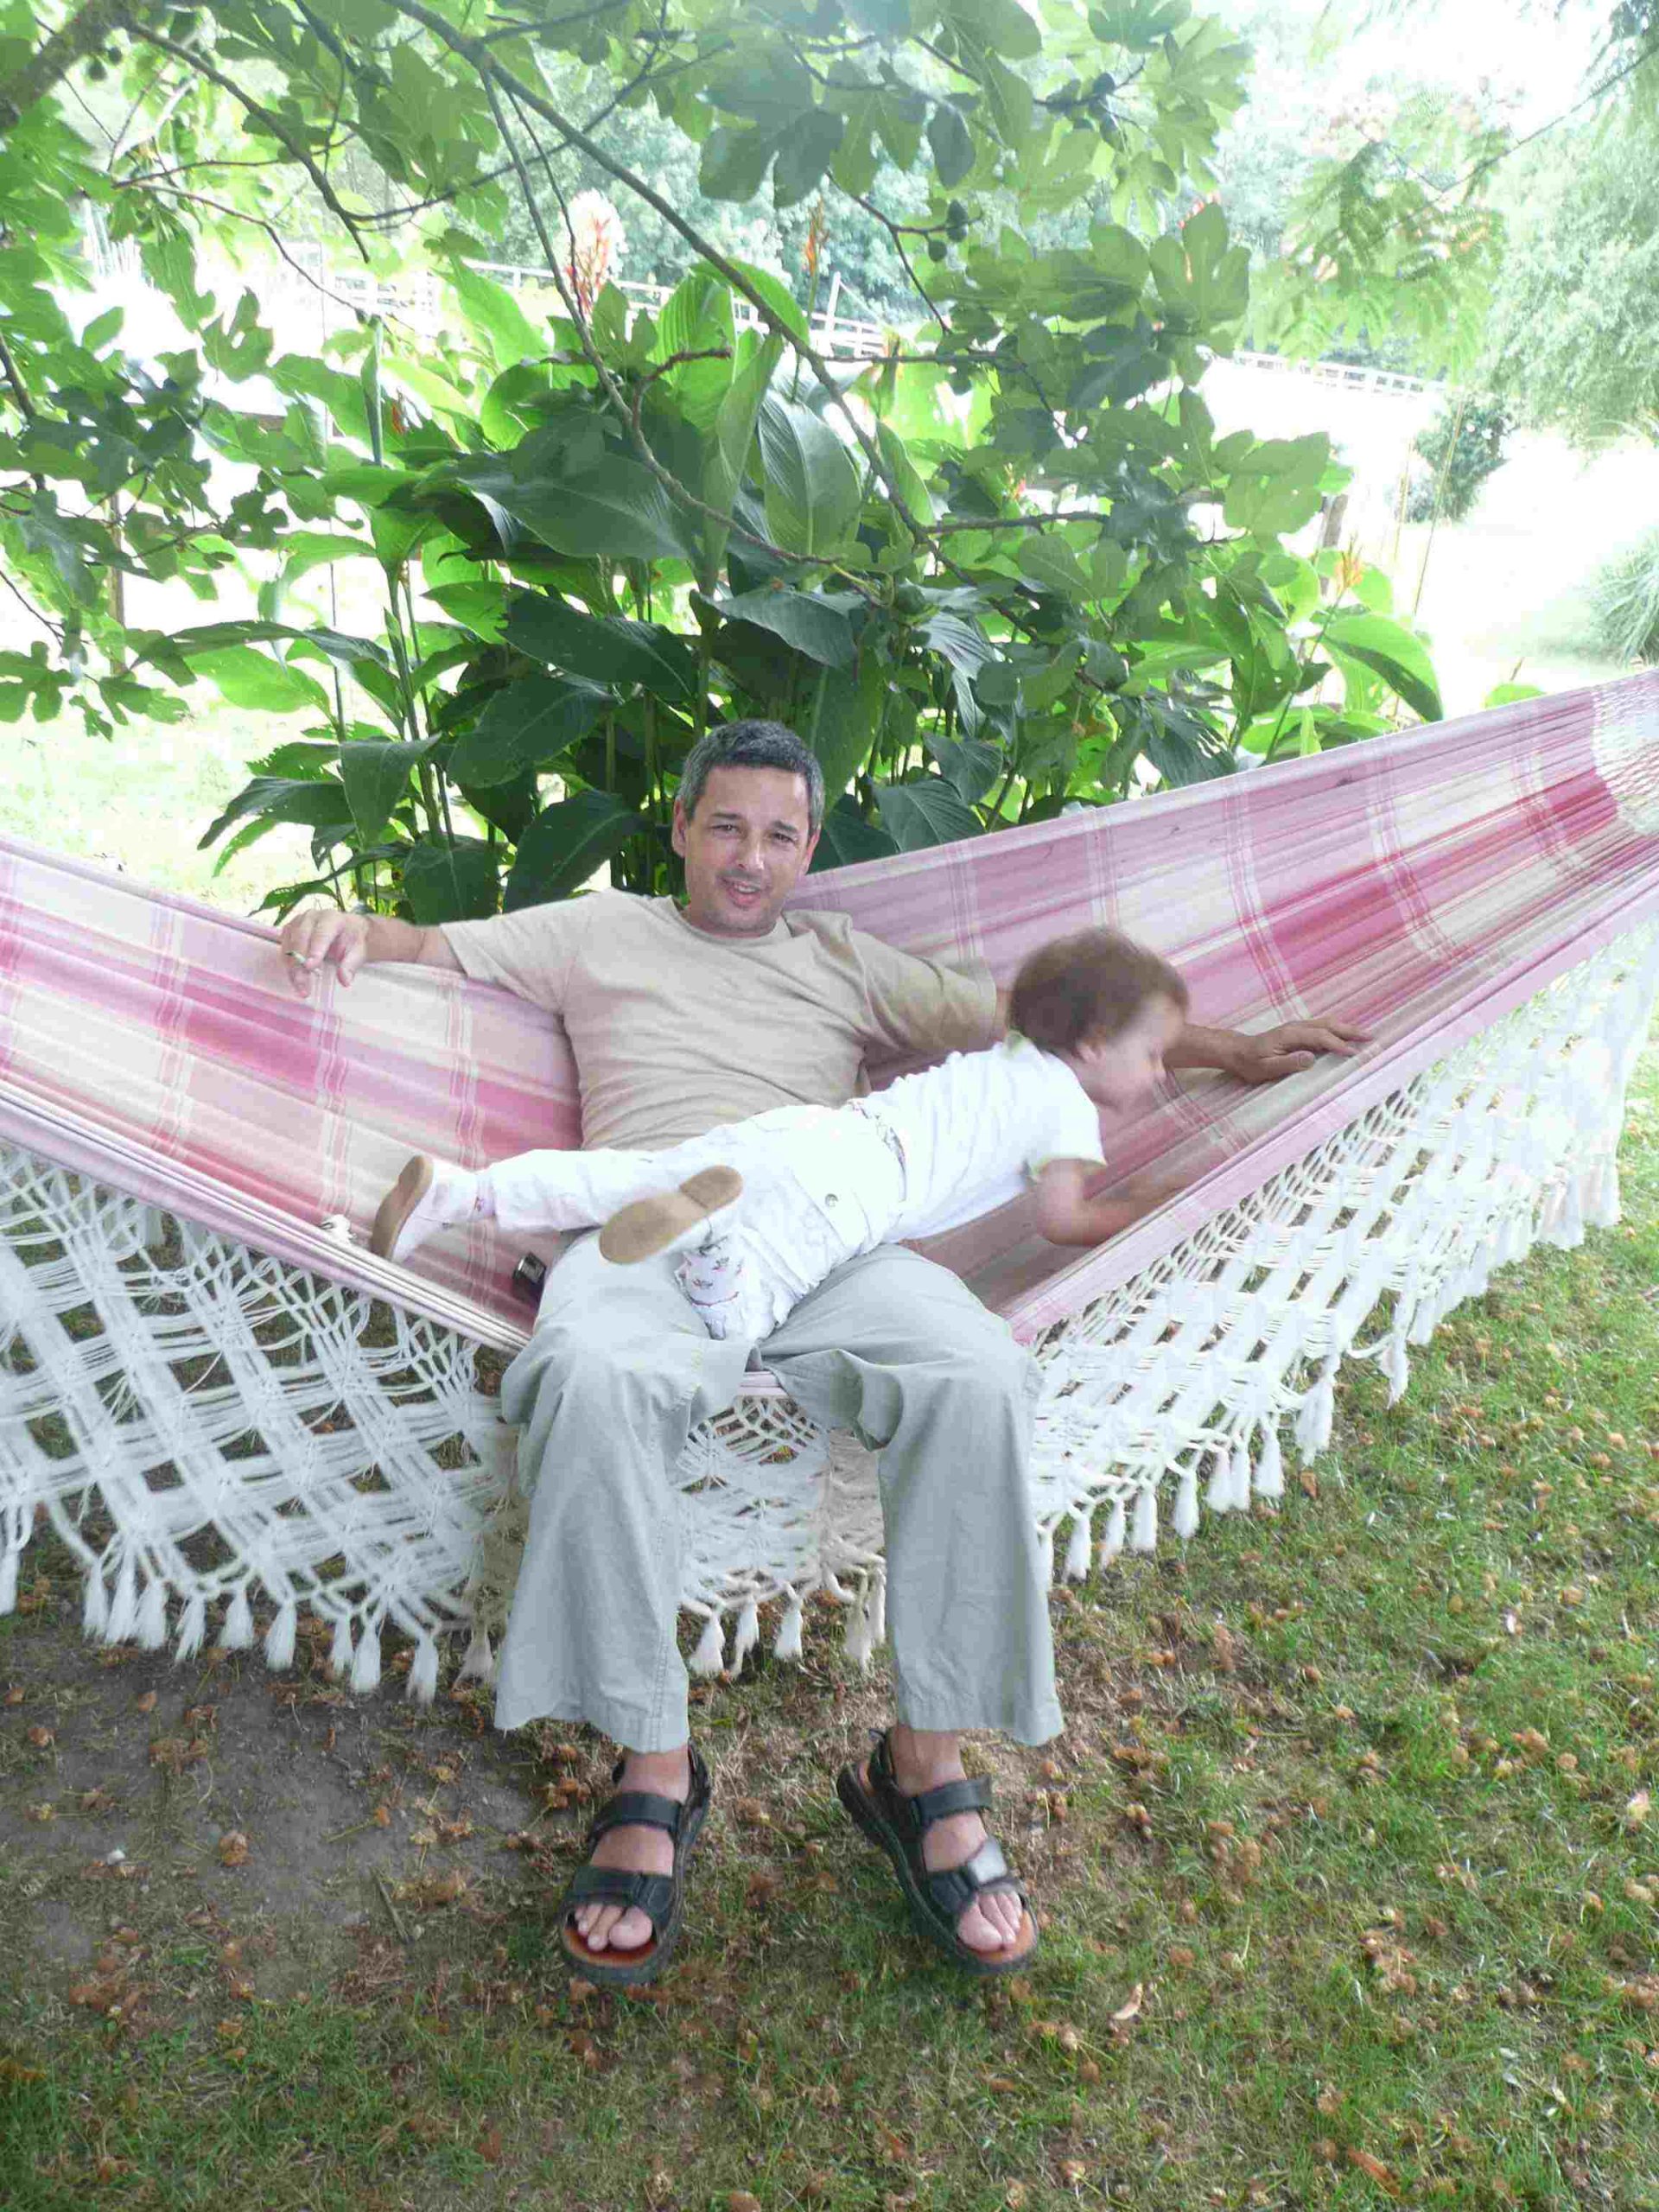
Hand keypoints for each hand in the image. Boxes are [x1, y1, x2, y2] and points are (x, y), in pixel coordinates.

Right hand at [277, 906, 371, 997]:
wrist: (348, 930)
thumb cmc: (353, 940)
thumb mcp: (359, 951)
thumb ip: (351, 965)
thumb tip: (344, 980)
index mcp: (331, 918)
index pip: (321, 934)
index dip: (314, 950)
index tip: (310, 967)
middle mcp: (311, 917)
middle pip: (301, 940)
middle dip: (299, 964)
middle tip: (303, 985)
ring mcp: (298, 923)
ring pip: (289, 946)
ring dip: (292, 969)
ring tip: (300, 988)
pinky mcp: (289, 931)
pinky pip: (284, 950)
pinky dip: (289, 967)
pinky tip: (296, 980)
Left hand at [1228, 1019, 1368, 1084]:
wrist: (1237, 1052)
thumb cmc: (1250, 1063)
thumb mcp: (1265, 1068)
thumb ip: (1288, 1063)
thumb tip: (1311, 1058)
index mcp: (1289, 1035)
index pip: (1319, 1037)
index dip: (1337, 1045)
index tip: (1353, 1053)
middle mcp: (1296, 1027)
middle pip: (1328, 1025)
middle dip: (1350, 1031)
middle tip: (1371, 1038)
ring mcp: (1298, 1028)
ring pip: (1327, 1024)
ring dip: (1346, 1029)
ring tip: (1365, 1036)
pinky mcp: (1299, 1032)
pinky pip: (1322, 1028)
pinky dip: (1338, 1030)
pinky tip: (1347, 1036)